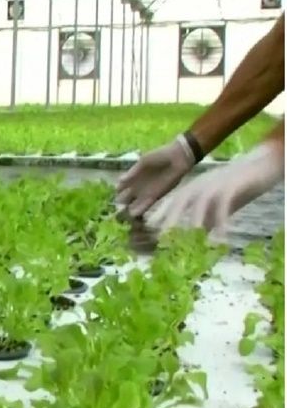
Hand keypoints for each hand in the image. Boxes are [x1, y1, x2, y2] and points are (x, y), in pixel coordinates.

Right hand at [114, 135, 196, 218]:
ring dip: (129, 209)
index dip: (117, 191)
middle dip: (120, 203)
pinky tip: (133, 213)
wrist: (177, 158)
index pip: (120, 187)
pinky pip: (146, 204)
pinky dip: (140, 209)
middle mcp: (138, 186)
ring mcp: (146, 192)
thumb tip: (120, 181)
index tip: (115, 194)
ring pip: (134, 204)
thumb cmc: (160, 156)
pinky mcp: (156, 196)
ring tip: (124, 215)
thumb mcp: (144, 161)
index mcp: (133, 177)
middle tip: (117, 207)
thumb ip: (133, 172)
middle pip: (125, 198)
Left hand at [146, 141, 283, 235]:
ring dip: (193, 222)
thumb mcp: (216, 204)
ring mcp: (214, 184)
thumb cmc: (236, 187)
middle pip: (179, 201)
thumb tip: (195, 240)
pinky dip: (221, 223)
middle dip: (167, 219)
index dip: (159, 215)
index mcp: (193, 188)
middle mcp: (199, 185)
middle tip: (161, 239)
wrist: (261, 165)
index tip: (147, 230)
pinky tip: (220, 239)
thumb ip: (206, 219)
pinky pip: (223, 205)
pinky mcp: (232, 186)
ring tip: (187, 243)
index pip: (171, 202)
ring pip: (199, 203)